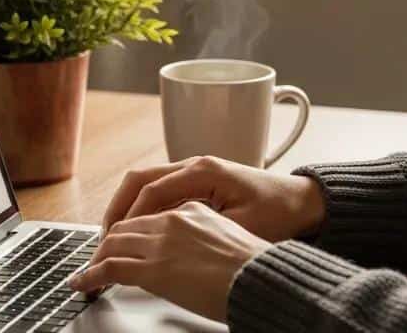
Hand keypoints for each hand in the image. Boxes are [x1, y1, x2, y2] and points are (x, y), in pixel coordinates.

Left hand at [71, 201, 270, 321]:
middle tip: (98, 258)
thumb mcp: (230, 236)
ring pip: (114, 243)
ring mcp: (162, 242)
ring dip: (97, 258)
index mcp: (193, 209)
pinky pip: (111, 268)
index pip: (149, 214)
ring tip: (89, 272)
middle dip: (108, 242)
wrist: (265, 276)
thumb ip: (203, 235)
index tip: (122, 241)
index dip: (130, 228)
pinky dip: (92, 275)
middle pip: (126, 225)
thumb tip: (190, 252)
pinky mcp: (154, 268)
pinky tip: (83, 283)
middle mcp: (174, 219)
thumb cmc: (256, 264)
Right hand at [102, 156, 325, 242]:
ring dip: (128, 208)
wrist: (303, 202)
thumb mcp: (239, 226)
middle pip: (139, 179)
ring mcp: (196, 171)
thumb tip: (162, 237)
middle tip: (104, 239)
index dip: (129, 217)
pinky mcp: (199, 181)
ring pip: (146, 183)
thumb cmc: (279, 213)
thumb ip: (199, 226)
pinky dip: (144, 208)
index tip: (116, 241)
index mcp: (203, 171)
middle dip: (118, 208)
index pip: (151, 190)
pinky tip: (140, 231)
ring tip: (115, 237)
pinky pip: (161, 190)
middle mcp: (195, 165)